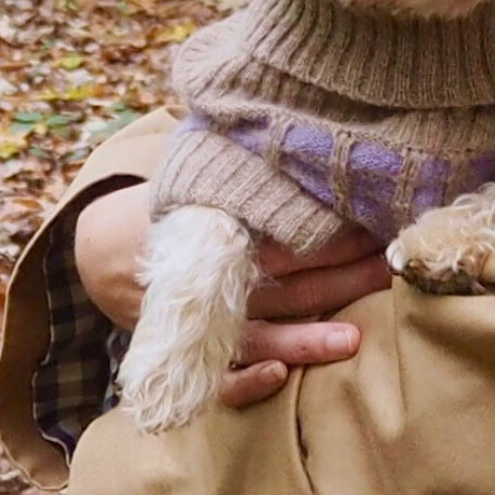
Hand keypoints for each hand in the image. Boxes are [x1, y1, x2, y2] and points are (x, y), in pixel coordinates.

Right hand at [73, 183, 389, 408]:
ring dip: (308, 337)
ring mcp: (203, 319)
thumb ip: (241, 154)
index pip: (279, 226)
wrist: (105, 250)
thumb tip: (289, 113)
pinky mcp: (195, 353)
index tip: (373, 217)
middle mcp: (213, 272)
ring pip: (260, 331)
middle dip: (342, 274)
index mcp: (218, 221)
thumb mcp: (198, 168)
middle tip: (389, 265)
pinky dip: (244, 380)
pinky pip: (218, 378)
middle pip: (286, 278)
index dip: (327, 228)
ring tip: (355, 338)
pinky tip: (279, 376)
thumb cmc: (178, 204)